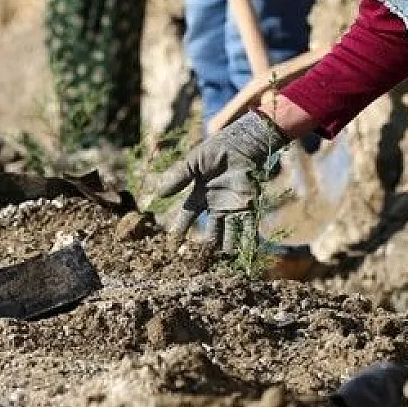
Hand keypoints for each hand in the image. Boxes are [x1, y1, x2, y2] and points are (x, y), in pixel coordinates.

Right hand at [148, 110, 286, 249]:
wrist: (241, 142)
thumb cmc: (216, 149)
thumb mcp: (193, 162)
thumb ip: (178, 177)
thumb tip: (159, 194)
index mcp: (200, 195)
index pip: (187, 217)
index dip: (179, 230)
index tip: (171, 245)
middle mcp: (216, 205)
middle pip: (209, 230)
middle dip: (205, 247)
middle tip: (199, 263)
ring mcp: (232, 206)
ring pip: (228, 232)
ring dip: (225, 247)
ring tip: (221, 264)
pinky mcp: (248, 205)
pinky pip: (247, 226)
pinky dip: (246, 239)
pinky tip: (244, 252)